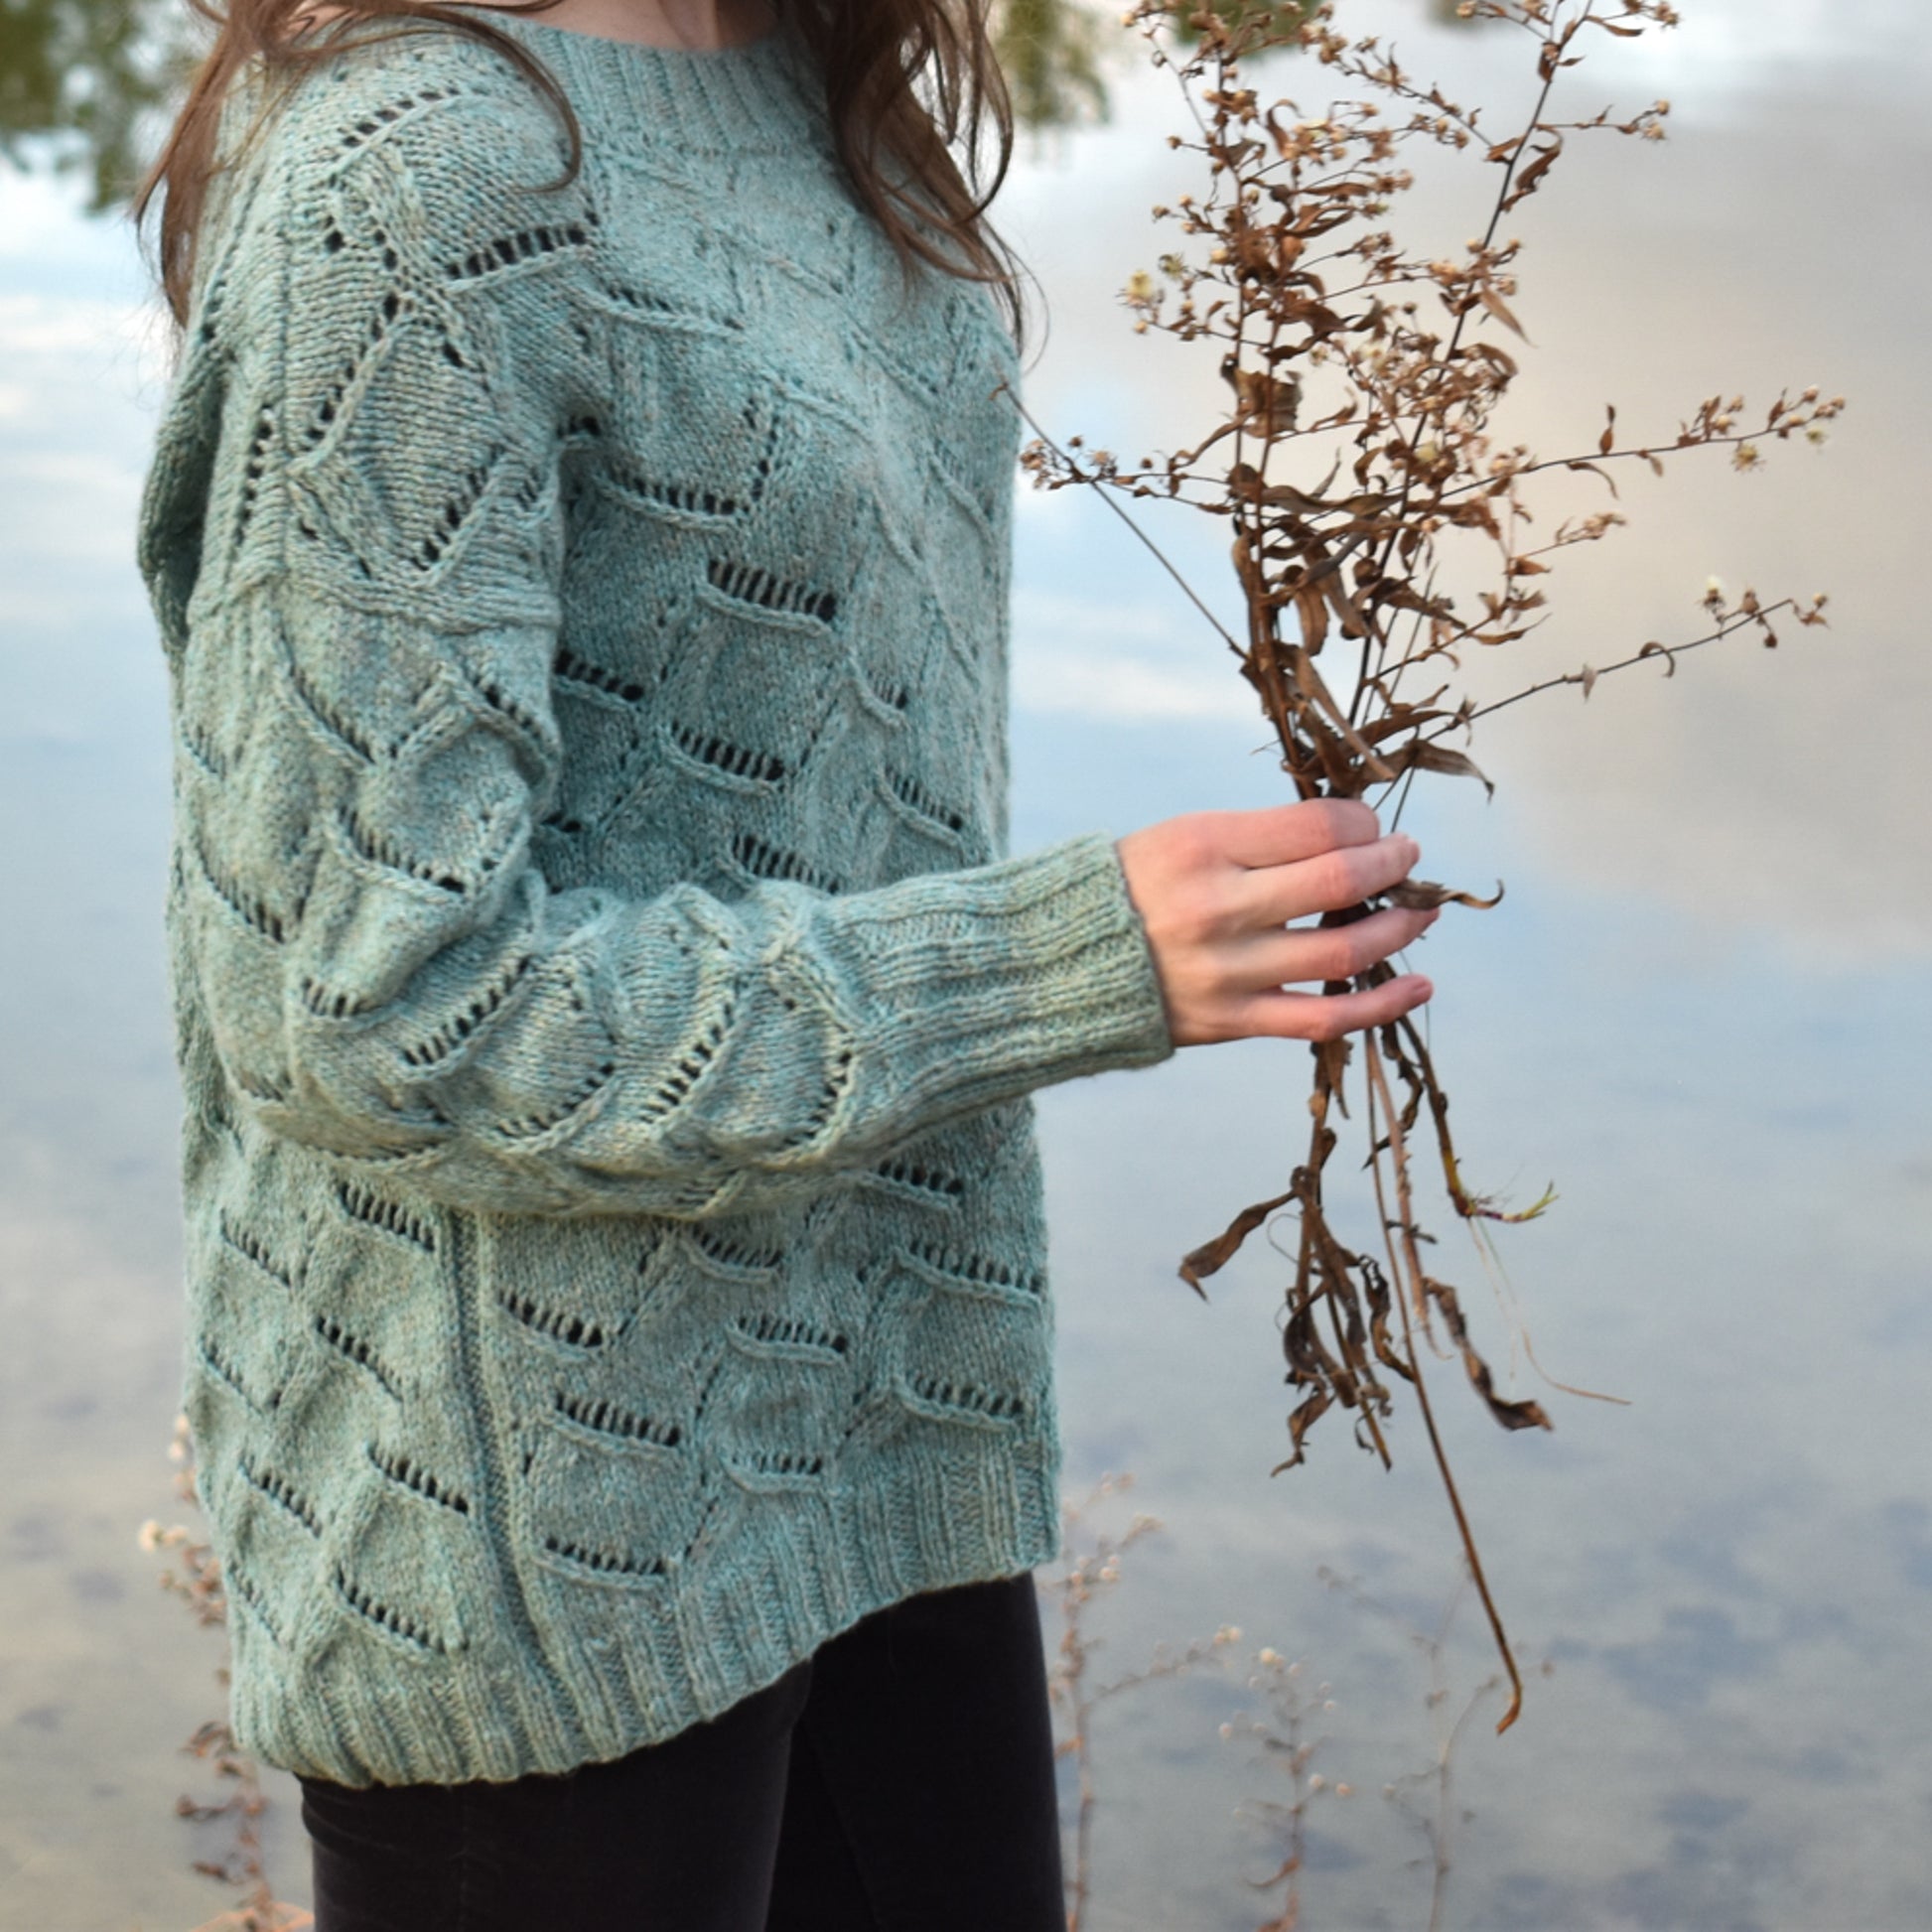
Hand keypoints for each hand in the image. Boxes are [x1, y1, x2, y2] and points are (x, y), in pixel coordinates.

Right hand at [1113, 799, 1437, 1046]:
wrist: (1058, 967)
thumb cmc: (1129, 891)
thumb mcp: (1179, 838)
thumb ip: (1256, 837)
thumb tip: (1346, 834)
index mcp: (1203, 846)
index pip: (1316, 825)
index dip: (1363, 822)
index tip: (1373, 824)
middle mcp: (1218, 907)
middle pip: (1339, 879)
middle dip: (1392, 864)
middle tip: (1408, 856)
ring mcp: (1228, 970)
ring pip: (1344, 950)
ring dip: (1399, 926)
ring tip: (1420, 912)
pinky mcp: (1233, 1020)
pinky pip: (1324, 1017)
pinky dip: (1382, 1004)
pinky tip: (1419, 986)